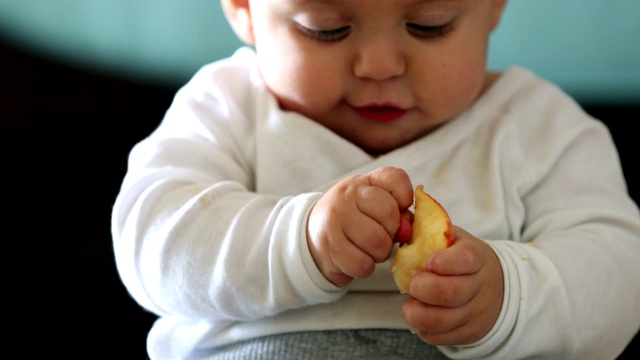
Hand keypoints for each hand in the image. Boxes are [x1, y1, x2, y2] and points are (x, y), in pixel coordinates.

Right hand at [307, 167, 413, 286]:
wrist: (312, 236)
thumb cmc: (352, 221)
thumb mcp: (371, 207)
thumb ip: (396, 212)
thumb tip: (406, 230)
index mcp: (362, 183)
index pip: (395, 179)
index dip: (404, 197)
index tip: (398, 208)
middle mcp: (347, 196)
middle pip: (389, 214)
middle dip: (392, 232)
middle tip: (380, 236)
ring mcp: (336, 220)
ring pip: (378, 243)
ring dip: (380, 253)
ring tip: (368, 249)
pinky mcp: (330, 246)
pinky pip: (363, 264)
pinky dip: (365, 267)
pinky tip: (355, 259)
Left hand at [401, 226, 503, 344]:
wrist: (495, 286)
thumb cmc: (460, 258)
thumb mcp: (452, 239)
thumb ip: (428, 229)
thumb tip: (400, 219)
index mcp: (477, 257)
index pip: (467, 259)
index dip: (445, 262)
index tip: (428, 262)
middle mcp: (481, 286)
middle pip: (451, 292)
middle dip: (423, 288)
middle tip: (412, 283)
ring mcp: (476, 312)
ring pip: (442, 320)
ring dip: (417, 312)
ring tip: (410, 302)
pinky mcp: (469, 333)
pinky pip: (440, 337)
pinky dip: (422, 328)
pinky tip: (420, 314)